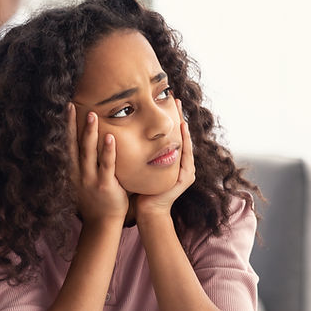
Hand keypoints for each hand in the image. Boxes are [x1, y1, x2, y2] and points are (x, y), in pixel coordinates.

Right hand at [66, 103, 128, 223]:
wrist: (102, 223)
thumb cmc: (96, 200)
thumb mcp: (85, 180)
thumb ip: (88, 163)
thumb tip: (92, 142)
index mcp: (72, 170)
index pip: (67, 144)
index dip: (66, 126)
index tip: (66, 109)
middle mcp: (78, 173)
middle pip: (73, 144)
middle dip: (72, 124)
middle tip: (71, 105)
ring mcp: (90, 179)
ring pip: (88, 152)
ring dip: (89, 133)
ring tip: (92, 114)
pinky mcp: (104, 185)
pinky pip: (106, 165)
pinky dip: (107, 151)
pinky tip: (109, 137)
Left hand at [135, 99, 195, 219]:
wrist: (146, 211)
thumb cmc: (140, 188)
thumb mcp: (139, 164)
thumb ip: (139, 150)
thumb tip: (123, 131)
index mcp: (171, 160)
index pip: (170, 135)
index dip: (168, 119)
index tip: (164, 101)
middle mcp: (181, 163)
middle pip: (180, 136)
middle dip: (179, 117)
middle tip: (175, 99)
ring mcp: (186, 171)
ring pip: (186, 144)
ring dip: (184, 127)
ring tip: (180, 112)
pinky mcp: (185, 178)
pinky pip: (186, 157)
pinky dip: (185, 144)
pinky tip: (182, 131)